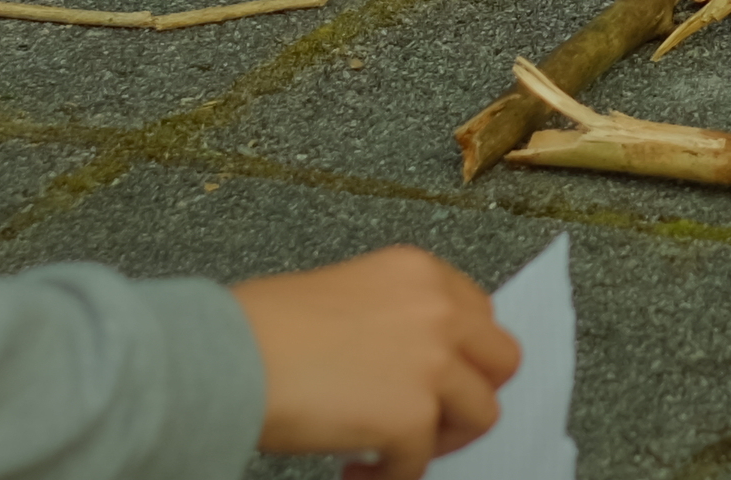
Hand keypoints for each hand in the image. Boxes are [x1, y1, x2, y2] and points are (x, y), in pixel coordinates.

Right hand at [238, 246, 518, 473]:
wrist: (229, 355)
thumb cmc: (263, 328)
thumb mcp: (346, 296)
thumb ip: (396, 318)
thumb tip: (412, 364)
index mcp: (417, 271)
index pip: (478, 314)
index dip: (459, 356)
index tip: (432, 380)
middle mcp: (436, 308)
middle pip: (501, 359)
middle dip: (468, 395)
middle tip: (426, 420)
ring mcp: (432, 362)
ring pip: (481, 414)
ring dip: (437, 440)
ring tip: (388, 450)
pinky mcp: (414, 415)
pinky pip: (424, 462)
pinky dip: (392, 475)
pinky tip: (355, 469)